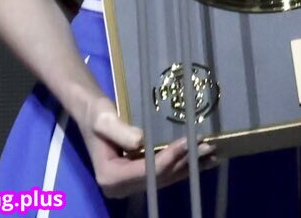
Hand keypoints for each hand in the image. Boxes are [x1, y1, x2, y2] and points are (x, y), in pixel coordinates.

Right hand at [81, 96, 215, 198]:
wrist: (90, 113)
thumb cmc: (95, 113)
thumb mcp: (104, 118)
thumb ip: (120, 131)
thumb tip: (141, 142)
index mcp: (110, 177)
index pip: (146, 172)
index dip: (169, 158)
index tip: (188, 143)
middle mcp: (120, 187)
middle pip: (158, 178)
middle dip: (184, 162)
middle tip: (207, 147)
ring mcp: (130, 185)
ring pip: (164, 178)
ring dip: (187, 166)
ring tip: (210, 155)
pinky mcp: (137, 177)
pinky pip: (162, 174)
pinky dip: (181, 166)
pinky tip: (199, 160)